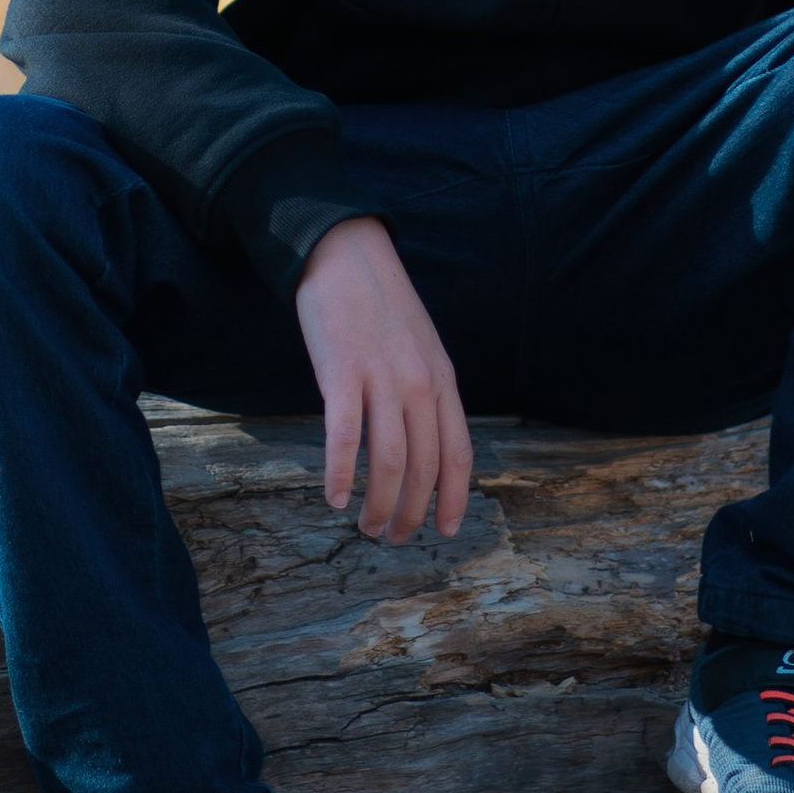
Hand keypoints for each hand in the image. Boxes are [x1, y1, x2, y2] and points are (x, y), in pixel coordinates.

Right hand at [295, 218, 473, 540]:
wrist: (345, 255)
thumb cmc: (380, 305)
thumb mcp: (421, 347)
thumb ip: (426, 390)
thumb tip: (422, 442)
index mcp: (442, 380)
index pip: (458, 452)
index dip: (454, 496)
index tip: (445, 528)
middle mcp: (418, 384)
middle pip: (423, 465)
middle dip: (412, 510)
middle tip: (396, 537)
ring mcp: (381, 379)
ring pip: (388, 461)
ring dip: (380, 504)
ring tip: (369, 527)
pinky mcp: (341, 374)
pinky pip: (344, 437)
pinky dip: (340, 475)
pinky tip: (335, 499)